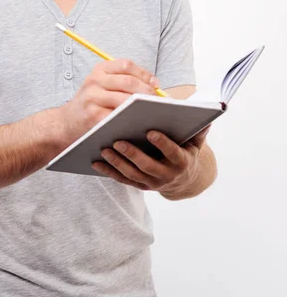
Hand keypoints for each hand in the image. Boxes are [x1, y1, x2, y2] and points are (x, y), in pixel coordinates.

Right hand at [58, 59, 159, 145]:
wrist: (66, 122)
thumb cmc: (91, 102)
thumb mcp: (101, 84)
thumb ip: (122, 81)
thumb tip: (154, 86)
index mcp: (100, 70)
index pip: (126, 65)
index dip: (144, 74)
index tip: (156, 84)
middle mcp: (94, 81)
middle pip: (127, 81)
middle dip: (146, 91)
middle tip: (158, 101)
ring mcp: (93, 98)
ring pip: (124, 99)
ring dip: (141, 106)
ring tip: (152, 111)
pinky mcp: (93, 116)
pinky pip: (117, 116)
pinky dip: (130, 118)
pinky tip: (138, 122)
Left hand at [91, 125, 211, 191]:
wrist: (184, 179)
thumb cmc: (186, 151)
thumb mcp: (195, 141)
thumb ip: (199, 129)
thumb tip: (206, 115)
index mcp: (181, 162)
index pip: (172, 153)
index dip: (162, 143)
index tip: (150, 131)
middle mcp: (166, 175)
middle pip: (148, 166)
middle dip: (132, 154)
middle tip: (118, 140)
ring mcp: (152, 183)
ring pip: (132, 174)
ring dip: (117, 163)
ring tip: (104, 148)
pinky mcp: (139, 185)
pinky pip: (122, 180)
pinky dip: (108, 172)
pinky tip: (96, 162)